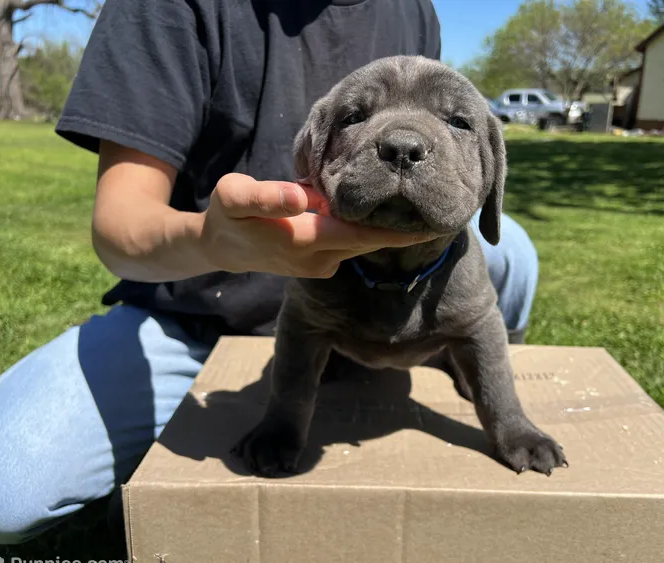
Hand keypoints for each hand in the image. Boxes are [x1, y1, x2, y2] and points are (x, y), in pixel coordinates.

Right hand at [199, 173, 433, 277]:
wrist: (221, 248)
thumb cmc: (228, 216)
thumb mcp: (235, 197)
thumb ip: (267, 197)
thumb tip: (301, 195)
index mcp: (306, 239)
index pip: (364, 236)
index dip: (400, 233)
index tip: (434, 226)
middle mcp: (319, 259)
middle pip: (371, 243)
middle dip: (405, 232)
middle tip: (443, 213)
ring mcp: (320, 266)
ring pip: (362, 246)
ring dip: (388, 233)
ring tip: (420, 211)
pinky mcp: (319, 265)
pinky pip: (351, 248)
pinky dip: (367, 235)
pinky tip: (383, 219)